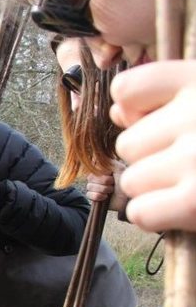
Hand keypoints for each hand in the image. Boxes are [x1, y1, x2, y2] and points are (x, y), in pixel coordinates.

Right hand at [83, 162, 129, 215]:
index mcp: (102, 168)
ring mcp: (94, 186)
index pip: (94, 167)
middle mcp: (97, 176)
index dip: (103, 171)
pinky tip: (105, 197)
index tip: (112, 174)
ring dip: (103, 189)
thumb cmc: (126, 183)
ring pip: (90, 186)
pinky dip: (98, 196)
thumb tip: (95, 158)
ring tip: (111, 191)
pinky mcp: (93, 196)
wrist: (128, 199)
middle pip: (91, 177)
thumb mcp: (120, 169)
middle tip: (113, 184)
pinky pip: (89, 194)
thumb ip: (108, 162)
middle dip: (104, 181)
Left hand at [111, 60, 195, 231]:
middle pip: (127, 144)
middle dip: (153, 158)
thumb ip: (168, 98)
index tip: (167, 124)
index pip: (126, 90)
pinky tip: (186, 209)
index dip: (137, 112)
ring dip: (157, 189)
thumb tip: (118, 114)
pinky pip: (141, 212)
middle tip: (195, 163)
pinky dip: (158, 216)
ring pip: (132, 179)